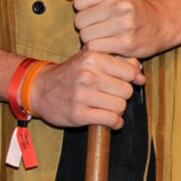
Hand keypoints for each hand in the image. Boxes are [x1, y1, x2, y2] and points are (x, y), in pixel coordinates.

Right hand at [28, 49, 143, 130]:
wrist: (40, 88)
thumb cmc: (69, 73)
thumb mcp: (89, 59)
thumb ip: (116, 62)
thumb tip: (140, 75)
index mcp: (93, 58)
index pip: (129, 71)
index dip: (130, 79)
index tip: (122, 83)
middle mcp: (88, 75)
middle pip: (127, 91)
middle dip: (122, 95)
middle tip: (112, 96)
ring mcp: (83, 96)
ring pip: (120, 106)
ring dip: (117, 109)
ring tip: (107, 107)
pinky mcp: (79, 114)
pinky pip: (111, 120)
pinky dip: (114, 122)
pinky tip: (108, 119)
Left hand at [66, 0, 175, 59]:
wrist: (160, 25)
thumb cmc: (130, 3)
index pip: (78, 1)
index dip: (83, 8)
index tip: (95, 9)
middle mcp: (121, 4)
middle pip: (80, 20)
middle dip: (85, 24)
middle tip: (99, 24)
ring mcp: (124, 24)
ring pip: (85, 36)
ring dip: (91, 38)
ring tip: (103, 34)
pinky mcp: (126, 43)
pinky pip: (94, 48)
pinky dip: (97, 48)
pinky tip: (107, 43)